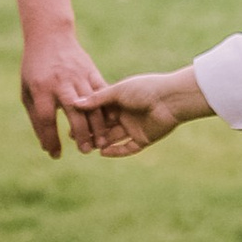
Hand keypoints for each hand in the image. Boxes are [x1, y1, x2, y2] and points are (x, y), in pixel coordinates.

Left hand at [20, 24, 112, 156]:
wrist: (50, 37)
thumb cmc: (35, 69)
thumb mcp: (28, 92)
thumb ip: (37, 119)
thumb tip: (47, 147)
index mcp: (41, 88)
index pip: (46, 118)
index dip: (51, 139)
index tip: (56, 154)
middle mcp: (61, 82)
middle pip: (74, 112)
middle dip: (81, 134)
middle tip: (86, 151)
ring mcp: (78, 75)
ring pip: (92, 104)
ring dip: (97, 125)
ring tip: (100, 143)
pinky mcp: (91, 71)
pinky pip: (102, 92)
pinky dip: (107, 108)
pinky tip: (110, 123)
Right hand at [79, 68, 204, 156]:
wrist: (170, 99)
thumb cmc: (145, 89)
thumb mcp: (118, 91)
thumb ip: (97, 99)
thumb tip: (75, 103)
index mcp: (120, 100)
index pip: (99, 110)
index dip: (86, 116)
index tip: (71, 121)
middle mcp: (126, 114)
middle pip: (104, 126)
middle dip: (91, 131)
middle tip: (74, 137)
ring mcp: (134, 127)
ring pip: (113, 138)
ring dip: (101, 142)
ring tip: (86, 146)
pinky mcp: (143, 139)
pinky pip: (127, 148)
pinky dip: (116, 151)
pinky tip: (103, 152)